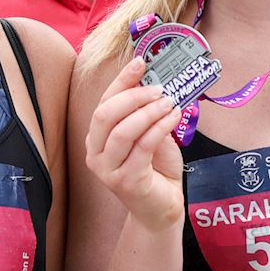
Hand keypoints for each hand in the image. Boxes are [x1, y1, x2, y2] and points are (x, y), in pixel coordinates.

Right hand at [84, 57, 183, 232]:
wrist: (161, 208)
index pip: (104, 102)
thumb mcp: (149, 135)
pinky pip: (143, 146)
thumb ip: (145, 114)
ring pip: (123, 131)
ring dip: (149, 112)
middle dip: (134, 96)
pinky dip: (160, 128)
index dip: (122, 80)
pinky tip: (174, 117)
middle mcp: (95, 153)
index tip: (141, 62)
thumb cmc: (155, 170)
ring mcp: (107, 169)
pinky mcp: (126, 181)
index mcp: (96, 138)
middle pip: (105, 114)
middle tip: (159, 88)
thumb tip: (155, 82)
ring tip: (170, 102)